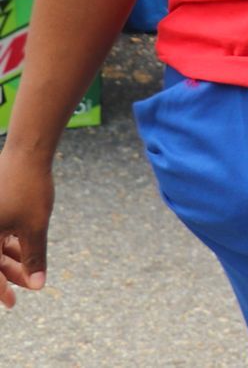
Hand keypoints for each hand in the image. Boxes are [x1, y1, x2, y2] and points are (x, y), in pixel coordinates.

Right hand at [0, 148, 53, 307]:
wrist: (26, 151)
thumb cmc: (29, 188)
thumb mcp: (35, 226)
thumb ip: (34, 257)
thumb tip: (38, 285)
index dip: (0, 290)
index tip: (13, 303)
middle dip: (10, 272)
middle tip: (31, 282)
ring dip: (11, 256)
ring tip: (32, 262)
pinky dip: (9, 240)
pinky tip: (24, 245)